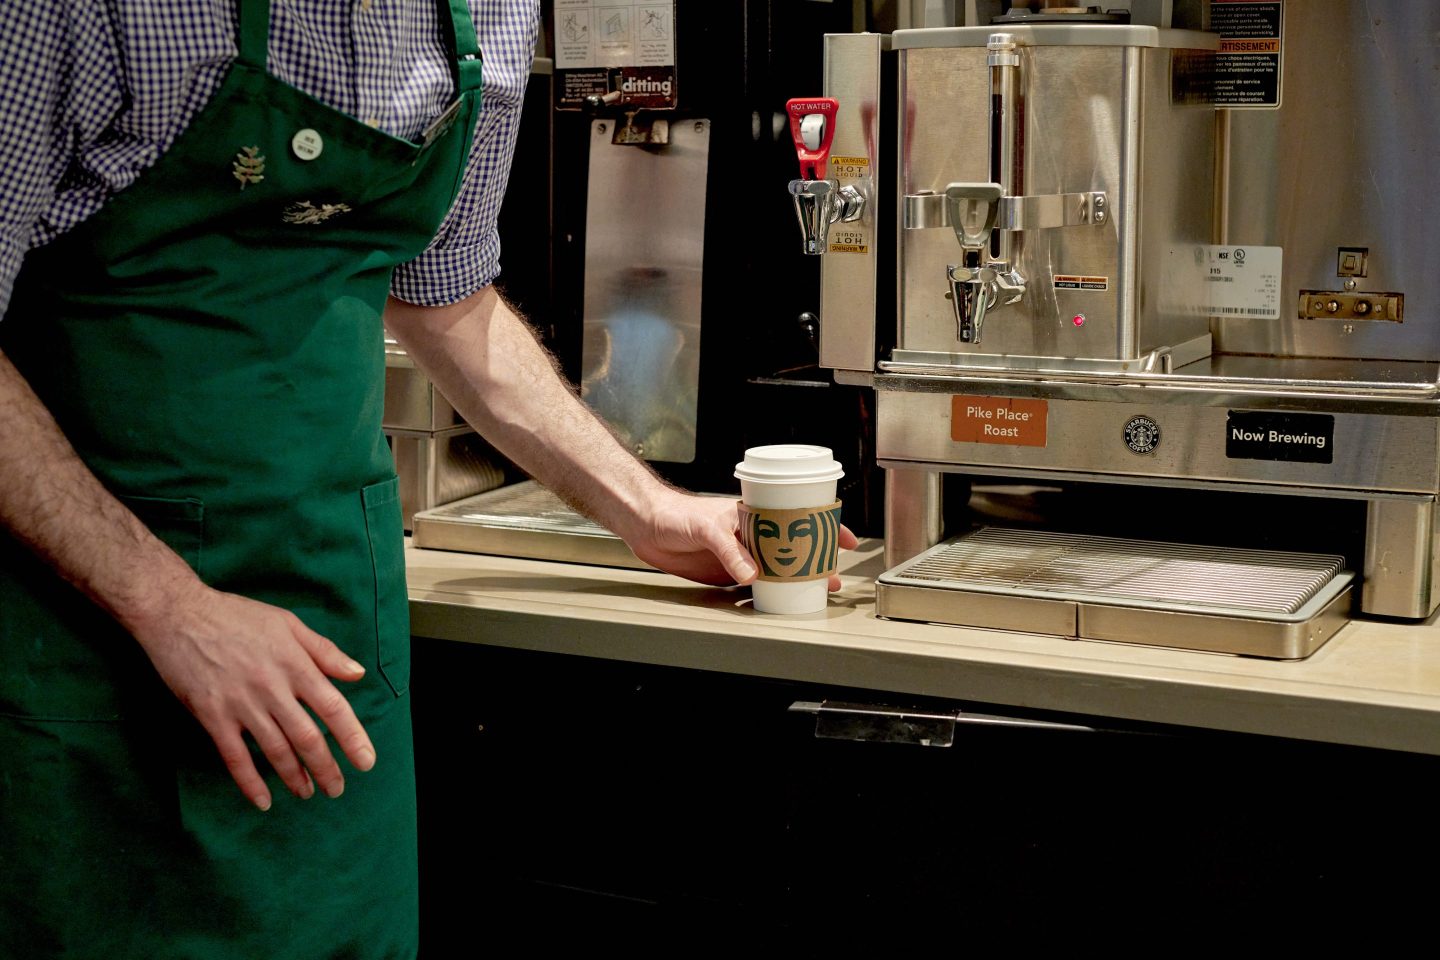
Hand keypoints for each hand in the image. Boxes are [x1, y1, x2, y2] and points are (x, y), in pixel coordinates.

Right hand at [130, 583, 374, 810]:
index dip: (352, 737)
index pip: (333, 707)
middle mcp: (272, 688)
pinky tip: (262, 800)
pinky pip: (234, 757)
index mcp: (295, 664)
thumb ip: (324, 651)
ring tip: (307, 793)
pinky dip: (250, 782)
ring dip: (294, 777)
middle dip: (326, 768)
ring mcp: (241, 704)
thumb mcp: (287, 623)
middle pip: (307, 737)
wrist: (178, 614)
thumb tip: (357, 673)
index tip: (366, 761)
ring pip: (275, 750)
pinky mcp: (212, 716)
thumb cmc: (236, 615)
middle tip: (337, 789)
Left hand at [624, 490, 858, 589]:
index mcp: (752, 515)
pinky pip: (754, 585)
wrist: (646, 526)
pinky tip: (781, 601)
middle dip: (816, 560)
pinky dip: (769, 593)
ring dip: (796, 579)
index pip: (795, 517)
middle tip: (834, 574)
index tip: (844, 538)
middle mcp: (750, 535)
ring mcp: (740, 555)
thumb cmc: (675, 513)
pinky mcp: (726, 573)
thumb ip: (730, 550)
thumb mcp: (707, 528)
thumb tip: (752, 573)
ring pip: (777, 568)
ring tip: (816, 590)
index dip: (822, 526)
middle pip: (792, 547)